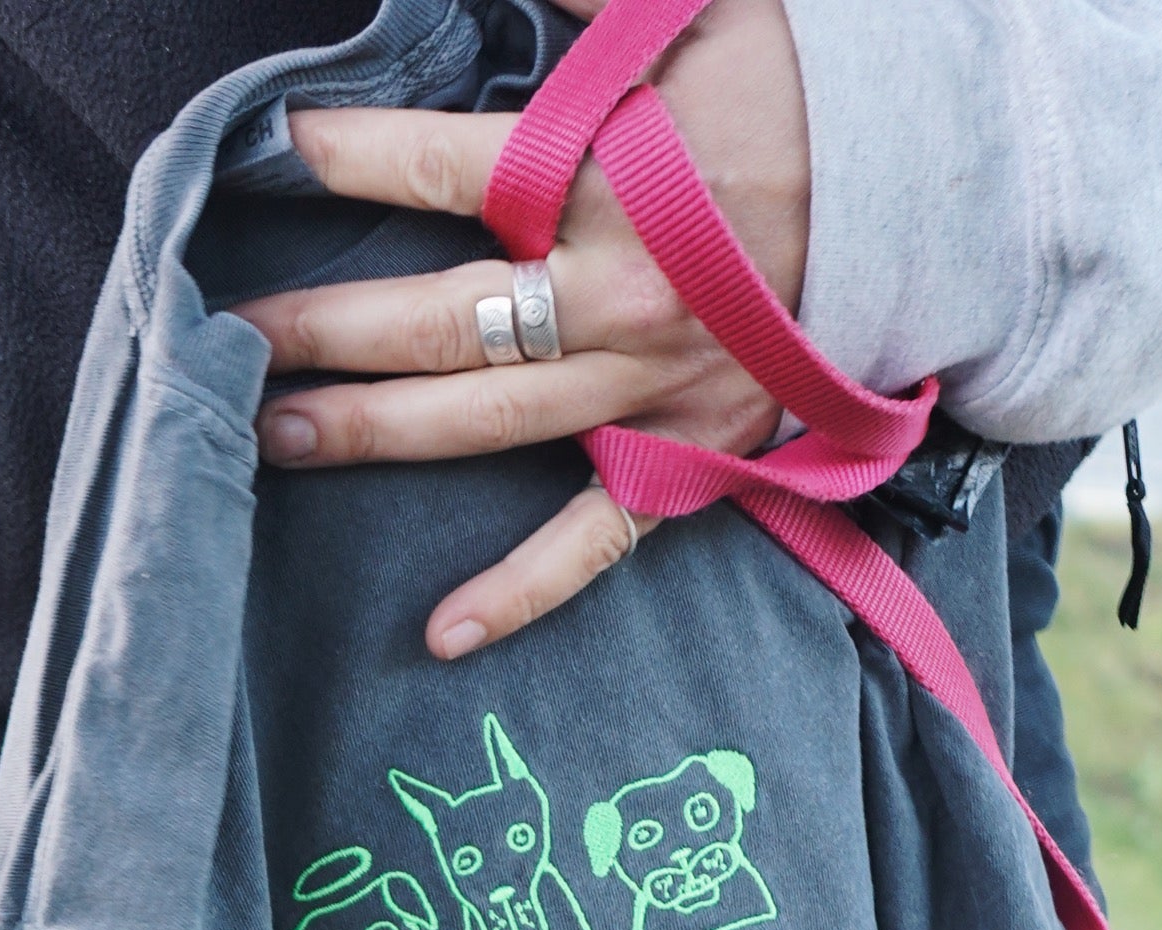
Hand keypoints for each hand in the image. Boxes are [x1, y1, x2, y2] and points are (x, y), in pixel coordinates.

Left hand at [238, 0, 808, 656]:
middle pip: (439, 321)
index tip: (278, 146)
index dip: (354, 152)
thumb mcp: (699, 2)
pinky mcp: (688, 458)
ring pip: (482, 425)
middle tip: (225, 339)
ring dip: (369, 436)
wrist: (936, 187)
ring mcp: (648, 391)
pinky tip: (438, 635)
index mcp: (612, 176)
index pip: (448, 165)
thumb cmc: (803, 85)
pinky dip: (517, 595)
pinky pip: (592, 543)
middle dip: (322, 329)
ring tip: (267, 439)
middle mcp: (618, 295)